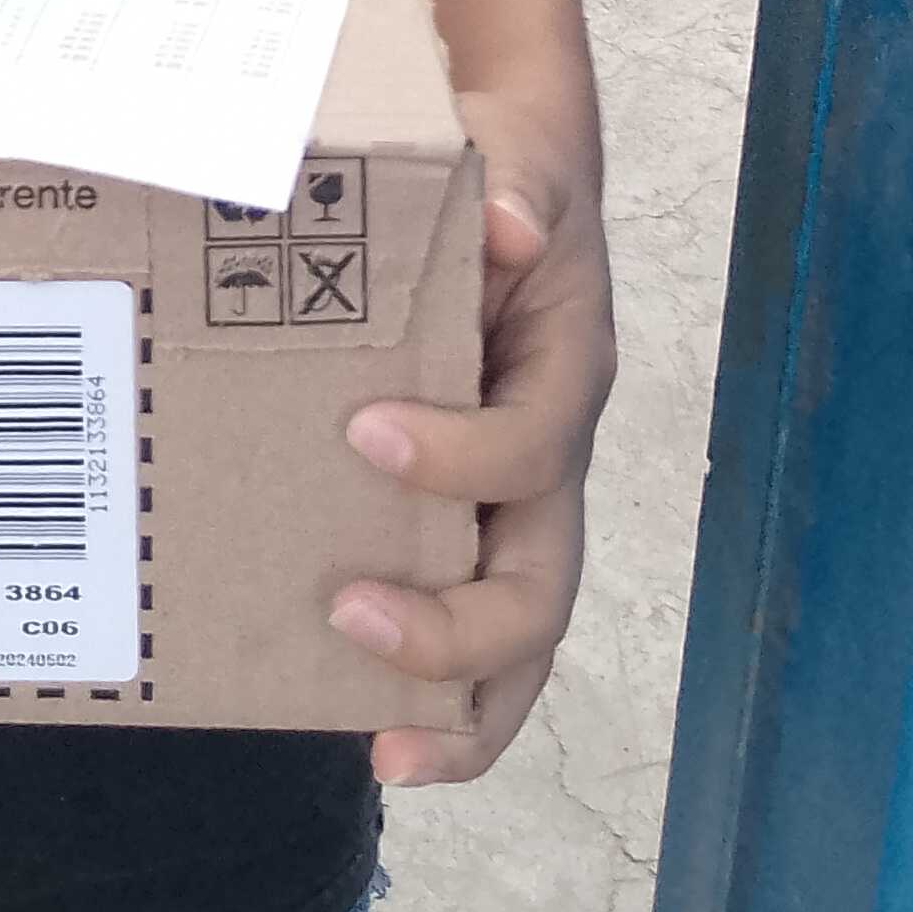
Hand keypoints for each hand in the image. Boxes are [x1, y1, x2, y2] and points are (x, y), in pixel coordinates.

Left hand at [326, 75, 614, 786]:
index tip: (367, 430)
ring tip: (387, 753)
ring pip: (515, 641)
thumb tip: (509, 218)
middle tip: (352, 617)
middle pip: (540, 585)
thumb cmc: (498, 177)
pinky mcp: (454, 526)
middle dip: (457, 628)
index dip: (463, 454)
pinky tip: (360, 731)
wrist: (500, 177)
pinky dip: (432, 701)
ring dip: (458, 708)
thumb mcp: (512, 157)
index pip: (535, 441)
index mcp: (560, 371)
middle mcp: (545, 459)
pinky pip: (464, 631)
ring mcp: (507, 509)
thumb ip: (516, 180)